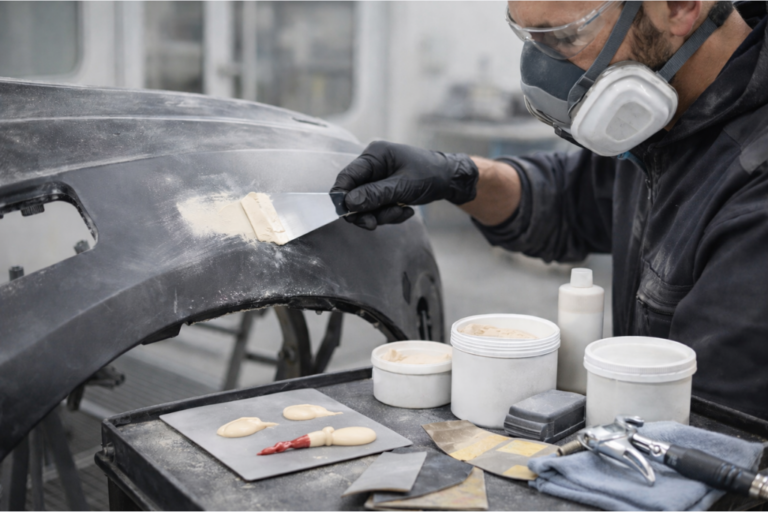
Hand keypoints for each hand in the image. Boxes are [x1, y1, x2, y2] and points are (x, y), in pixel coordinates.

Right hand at [330, 141, 478, 229]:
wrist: (450, 180)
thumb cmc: (430, 175)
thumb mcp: (403, 186)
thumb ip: (376, 194)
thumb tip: (350, 203)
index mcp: (375, 155)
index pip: (347, 176)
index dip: (343, 196)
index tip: (348, 215)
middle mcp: (373, 165)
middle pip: (354, 194)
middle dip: (366, 211)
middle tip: (374, 224)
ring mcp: (378, 178)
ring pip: (366, 205)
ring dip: (382, 215)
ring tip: (402, 212)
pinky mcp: (384, 190)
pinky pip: (378, 208)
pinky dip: (390, 214)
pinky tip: (406, 211)